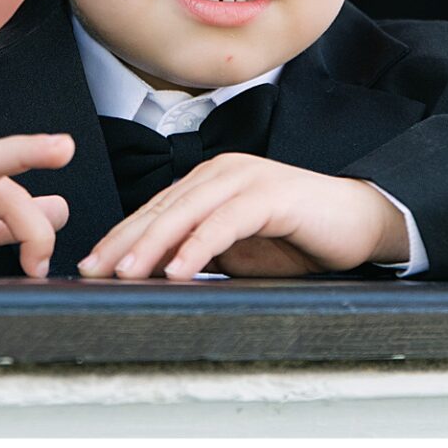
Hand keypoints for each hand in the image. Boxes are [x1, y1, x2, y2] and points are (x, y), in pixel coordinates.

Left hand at [78, 157, 405, 280]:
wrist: (356, 224)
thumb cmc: (296, 239)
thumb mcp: (237, 250)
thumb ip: (199, 252)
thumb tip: (154, 276)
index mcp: (210, 180)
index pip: (156, 209)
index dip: (121, 237)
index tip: (91, 265)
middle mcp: (223, 170)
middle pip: (163, 207)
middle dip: (125, 241)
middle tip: (93, 270)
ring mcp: (248, 177)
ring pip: (188, 211)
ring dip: (153, 244)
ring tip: (125, 273)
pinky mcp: (272, 194)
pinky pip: (226, 222)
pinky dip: (198, 246)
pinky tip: (178, 269)